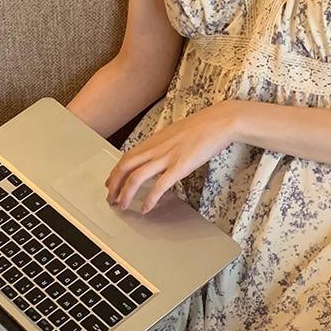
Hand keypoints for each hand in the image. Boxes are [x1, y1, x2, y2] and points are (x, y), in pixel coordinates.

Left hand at [105, 102, 235, 213]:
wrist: (219, 122)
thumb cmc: (202, 127)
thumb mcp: (175, 134)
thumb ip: (163, 145)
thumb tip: (157, 156)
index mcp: (154, 140)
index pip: (127, 157)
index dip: (115, 172)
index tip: (110, 183)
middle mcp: (156, 148)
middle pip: (125, 167)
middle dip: (114, 185)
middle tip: (111, 198)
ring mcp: (166, 157)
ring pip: (136, 177)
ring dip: (126, 194)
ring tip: (122, 206)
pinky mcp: (179, 167)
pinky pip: (159, 186)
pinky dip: (150, 199)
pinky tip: (146, 208)